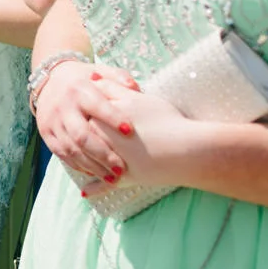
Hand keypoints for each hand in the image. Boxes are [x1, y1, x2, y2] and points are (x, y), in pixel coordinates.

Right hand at [33, 60, 139, 181]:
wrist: (49, 80)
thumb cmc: (84, 79)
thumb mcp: (100, 71)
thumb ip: (119, 77)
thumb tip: (135, 88)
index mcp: (79, 90)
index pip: (97, 106)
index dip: (113, 118)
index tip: (131, 131)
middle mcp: (63, 106)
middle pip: (82, 135)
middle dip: (103, 154)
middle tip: (122, 168)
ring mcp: (52, 121)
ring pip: (71, 148)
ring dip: (92, 165)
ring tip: (112, 178)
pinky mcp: (46, 133)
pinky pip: (61, 153)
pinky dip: (78, 165)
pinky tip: (94, 172)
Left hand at [80, 86, 196, 197]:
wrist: (188, 149)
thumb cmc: (164, 120)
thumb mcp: (136, 98)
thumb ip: (111, 86)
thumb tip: (91, 77)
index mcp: (100, 121)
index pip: (81, 115)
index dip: (83, 112)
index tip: (84, 110)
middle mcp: (101, 143)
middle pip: (82, 139)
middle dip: (79, 138)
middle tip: (79, 132)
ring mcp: (111, 163)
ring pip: (89, 163)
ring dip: (83, 162)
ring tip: (82, 159)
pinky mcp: (123, 180)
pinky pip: (104, 186)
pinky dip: (95, 188)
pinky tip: (85, 191)